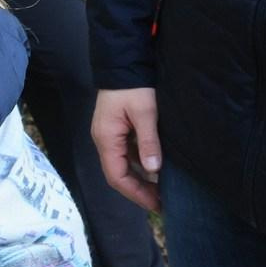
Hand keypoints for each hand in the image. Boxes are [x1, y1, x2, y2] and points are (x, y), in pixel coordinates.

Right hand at [92, 87, 162, 209]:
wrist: (123, 62)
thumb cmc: (133, 87)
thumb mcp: (145, 112)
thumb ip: (149, 141)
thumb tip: (154, 169)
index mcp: (106, 139)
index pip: (116, 176)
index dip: (135, 193)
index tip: (156, 204)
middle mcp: (104, 140)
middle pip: (118, 174)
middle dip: (138, 190)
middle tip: (161, 203)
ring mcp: (109, 135)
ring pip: (123, 165)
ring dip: (140, 179)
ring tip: (161, 190)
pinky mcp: (117, 130)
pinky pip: (127, 154)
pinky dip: (140, 165)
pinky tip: (156, 169)